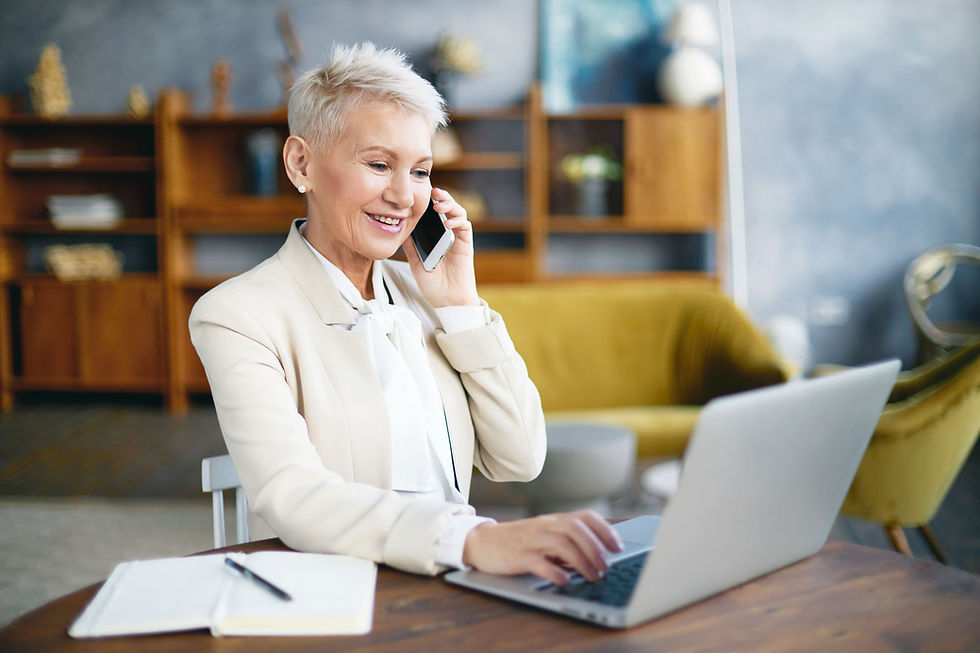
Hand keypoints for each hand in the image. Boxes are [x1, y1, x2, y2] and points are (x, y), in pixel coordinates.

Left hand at [404, 188, 479, 307]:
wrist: (448, 300)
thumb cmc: (433, 284)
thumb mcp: (415, 262)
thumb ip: (410, 245)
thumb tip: (399, 228)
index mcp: (433, 236)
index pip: (431, 213)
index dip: (426, 201)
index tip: (416, 194)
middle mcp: (446, 233)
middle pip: (445, 207)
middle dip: (440, 196)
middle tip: (431, 192)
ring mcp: (456, 237)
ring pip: (456, 211)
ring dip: (449, 204)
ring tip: (438, 204)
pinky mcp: (465, 243)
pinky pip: (464, 225)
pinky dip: (456, 220)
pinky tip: (447, 222)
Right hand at [461, 510, 623, 584]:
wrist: (482, 541)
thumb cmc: (518, 541)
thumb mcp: (544, 535)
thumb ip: (567, 542)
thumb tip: (595, 556)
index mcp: (553, 520)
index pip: (584, 517)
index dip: (604, 530)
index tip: (617, 546)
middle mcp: (544, 526)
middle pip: (575, 529)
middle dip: (595, 548)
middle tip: (606, 567)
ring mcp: (531, 540)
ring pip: (561, 544)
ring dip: (581, 561)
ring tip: (592, 576)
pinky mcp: (517, 556)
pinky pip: (538, 561)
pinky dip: (554, 571)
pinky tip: (564, 580)